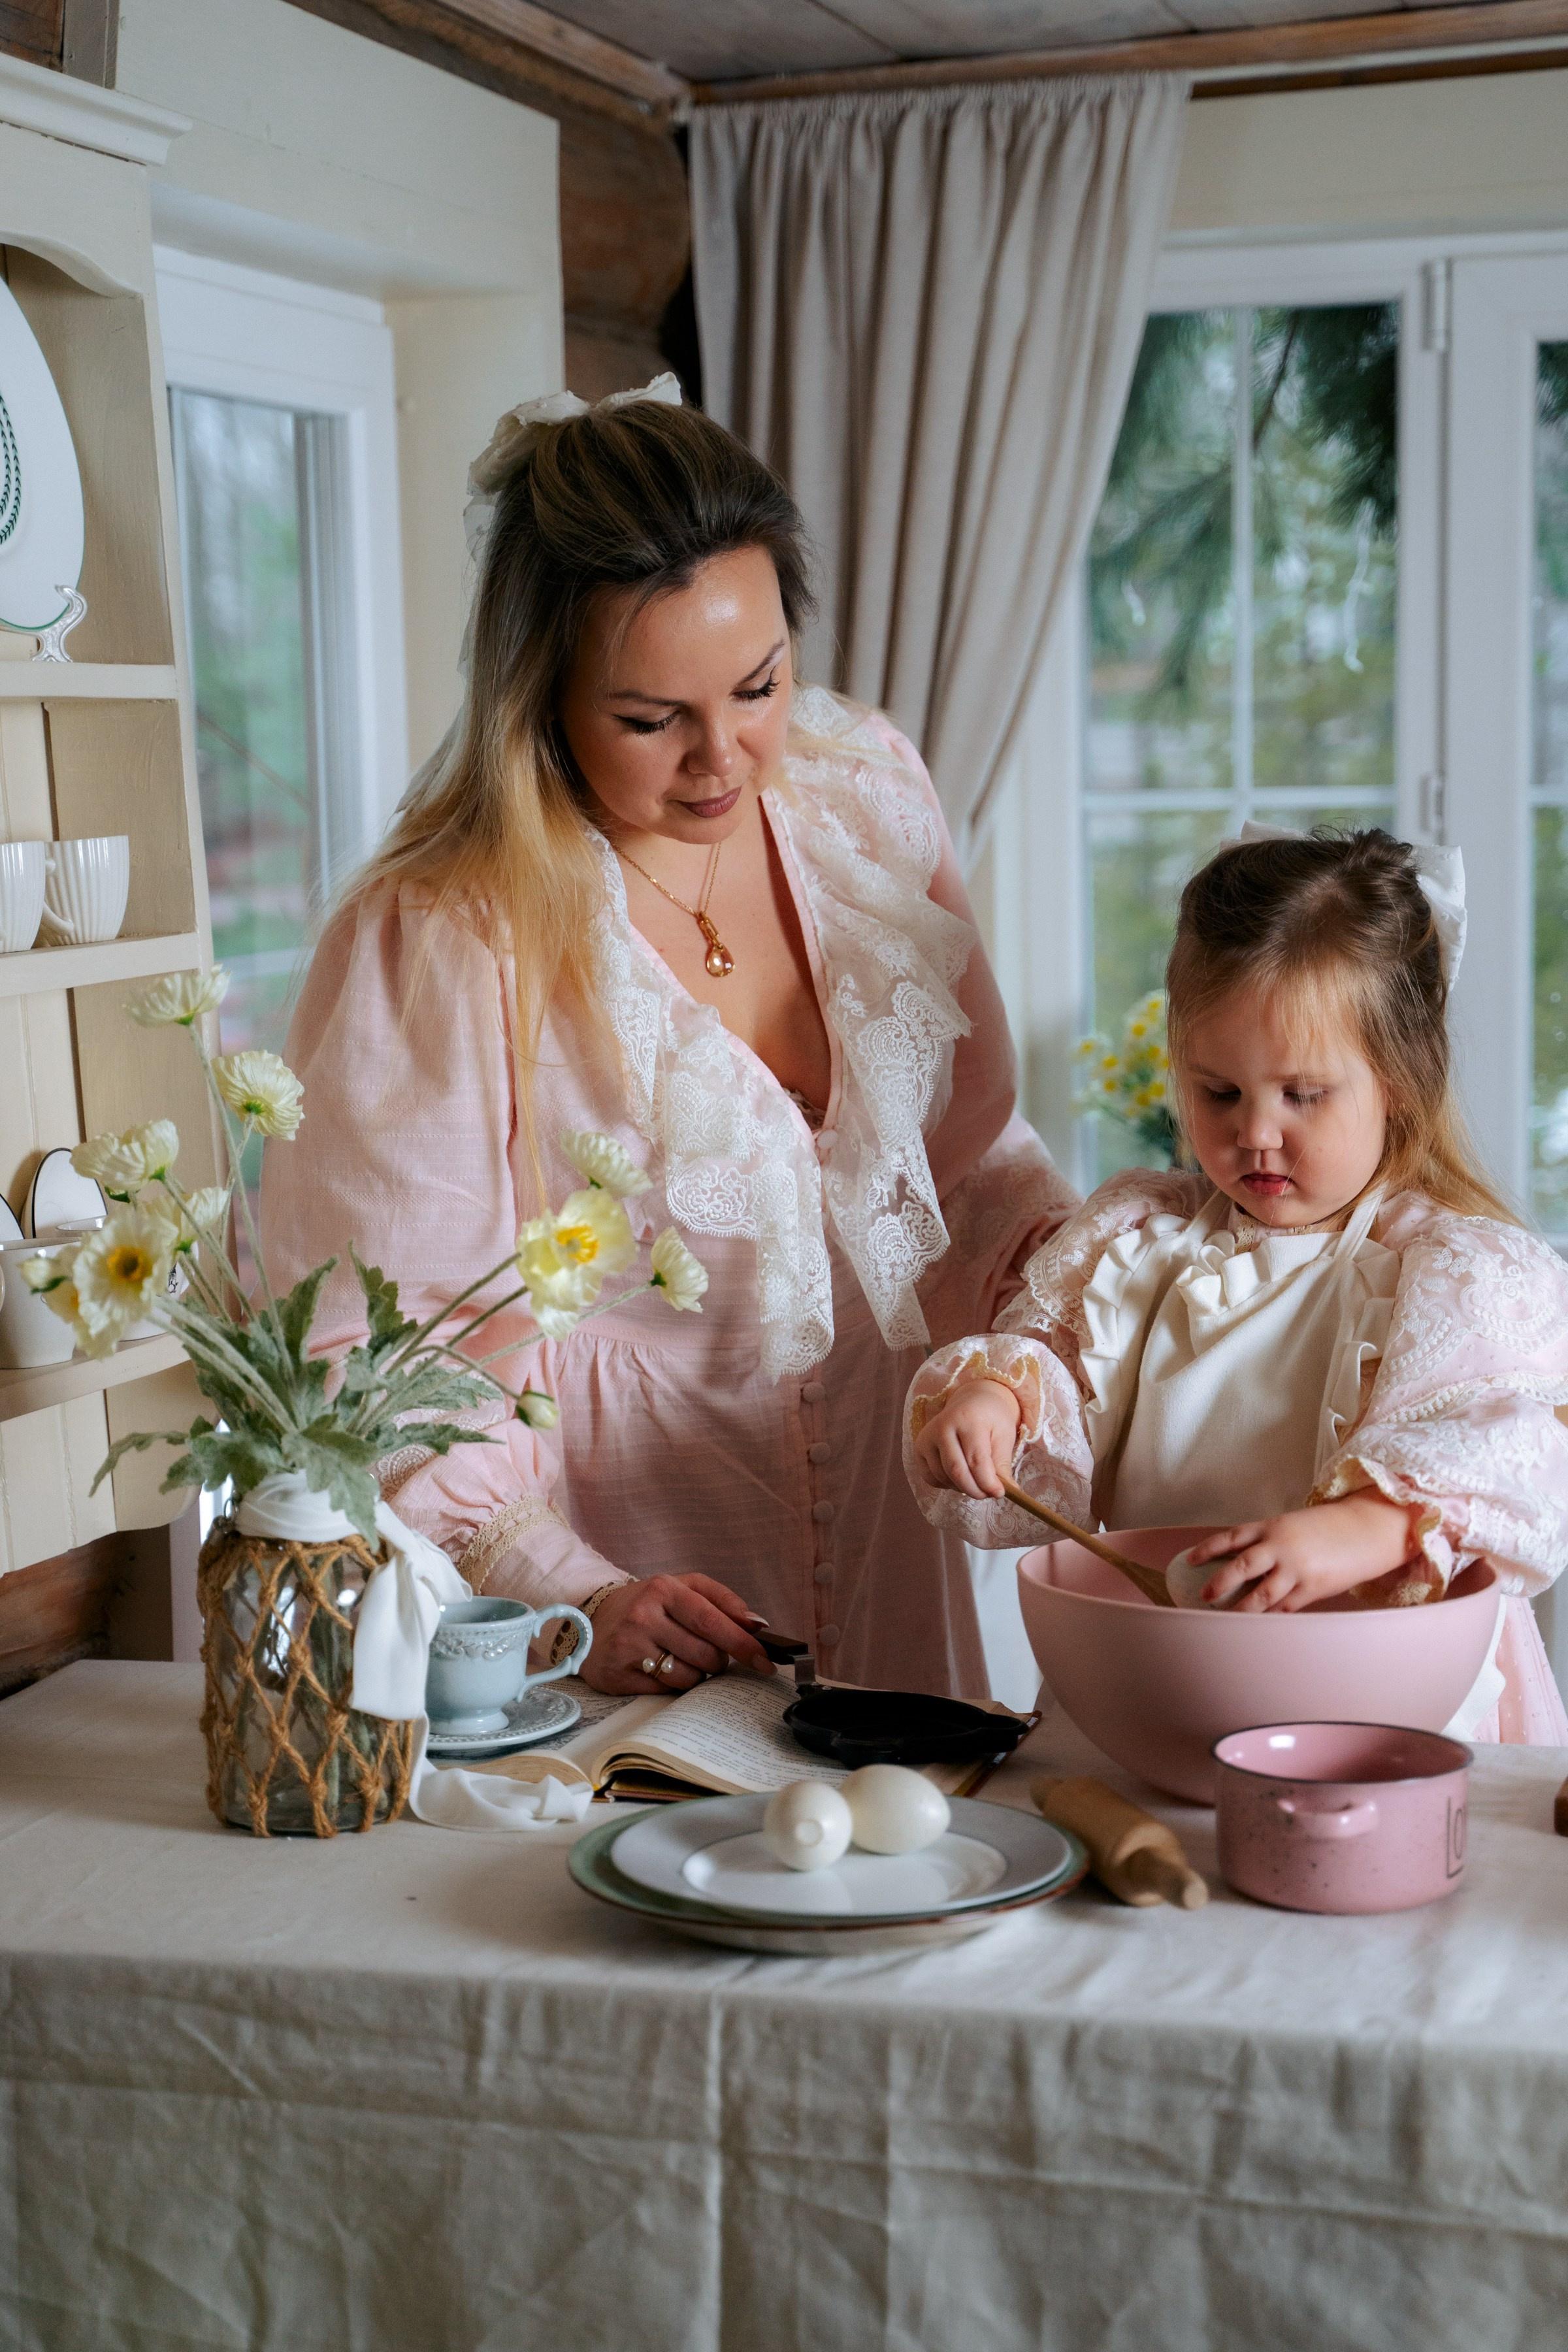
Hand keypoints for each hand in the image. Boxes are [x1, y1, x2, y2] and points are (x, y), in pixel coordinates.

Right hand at [581, 1573, 776, 1693]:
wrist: (589, 1621)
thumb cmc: (647, 1605)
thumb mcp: (681, 1588)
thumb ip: (722, 1600)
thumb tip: (757, 1624)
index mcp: (663, 1589)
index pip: (712, 1620)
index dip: (742, 1643)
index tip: (765, 1659)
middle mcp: (642, 1616)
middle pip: (704, 1654)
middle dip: (718, 1662)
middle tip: (711, 1657)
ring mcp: (627, 1648)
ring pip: (687, 1677)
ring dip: (696, 1676)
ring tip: (682, 1660)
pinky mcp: (616, 1676)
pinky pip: (664, 1692)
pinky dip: (672, 1686)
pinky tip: (660, 1670)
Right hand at [914, 1379, 1021, 1500]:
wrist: (971, 1401)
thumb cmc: (990, 1419)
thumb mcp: (1004, 1435)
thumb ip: (1002, 1464)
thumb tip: (1004, 1492)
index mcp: (967, 1418)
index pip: (975, 1459)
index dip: (988, 1482)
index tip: (1000, 1493)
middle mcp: (942, 1426)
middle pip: (956, 1471)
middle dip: (975, 1490)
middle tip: (988, 1494)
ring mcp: (927, 1437)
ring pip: (944, 1477)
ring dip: (963, 1488)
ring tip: (977, 1482)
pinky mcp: (919, 1448)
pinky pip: (931, 1478)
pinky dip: (948, 1484)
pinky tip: (960, 1476)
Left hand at [1183, 1492, 1419, 1612]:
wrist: (1366, 1530)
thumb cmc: (1327, 1527)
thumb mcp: (1292, 1524)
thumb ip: (1268, 1541)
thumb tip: (1241, 1562)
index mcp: (1273, 1526)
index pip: (1232, 1537)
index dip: (1208, 1549)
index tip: (1189, 1560)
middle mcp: (1281, 1546)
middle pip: (1241, 1567)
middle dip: (1219, 1583)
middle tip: (1203, 1596)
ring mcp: (1297, 1569)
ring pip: (1261, 1595)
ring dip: (1241, 1609)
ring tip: (1224, 1618)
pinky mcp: (1312, 1588)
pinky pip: (1285, 1608)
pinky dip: (1269, 1617)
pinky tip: (1257, 1626)